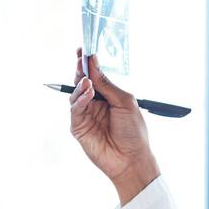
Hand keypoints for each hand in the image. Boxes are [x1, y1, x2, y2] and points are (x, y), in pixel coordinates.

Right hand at [69, 48, 158, 198]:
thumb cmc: (134, 132)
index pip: (95, 75)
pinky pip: (75, 109)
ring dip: (81, 85)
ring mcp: (85, 115)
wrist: (132, 159)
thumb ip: (107, 84)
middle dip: (80, 69)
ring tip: (88, 81)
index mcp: (108, 96)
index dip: (88, 63)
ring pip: (75, 94)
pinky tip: (87, 94)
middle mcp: (95, 103)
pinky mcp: (78, 127)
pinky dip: (80, 100)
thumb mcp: (124, 102)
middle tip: (80, 58)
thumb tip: (93, 64)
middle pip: (82, 82)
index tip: (83, 49)